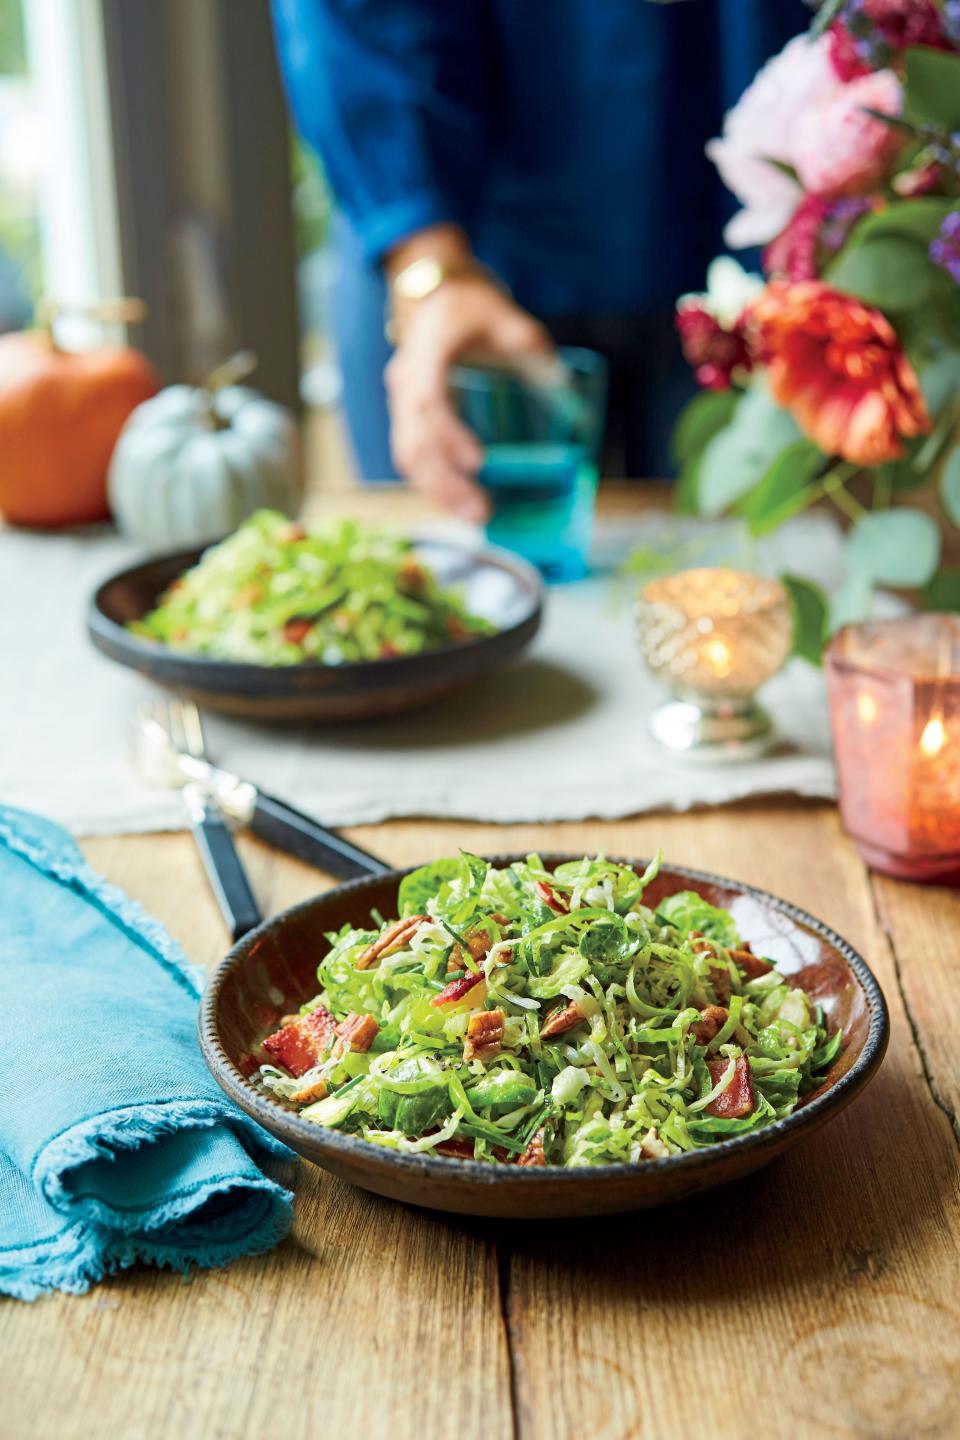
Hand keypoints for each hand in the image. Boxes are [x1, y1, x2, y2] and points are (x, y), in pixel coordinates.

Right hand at [385, 274, 554, 520]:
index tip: (478, 463)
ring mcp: (401, 401)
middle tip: (481, 511)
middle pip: (415, 441)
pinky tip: (456, 504)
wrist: (432, 296)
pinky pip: (411, 455)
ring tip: (473, 517)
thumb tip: (562, 387)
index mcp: (427, 352)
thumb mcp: (505, 316)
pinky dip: (431, 483)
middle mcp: (406, 380)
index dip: (450, 435)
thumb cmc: (471, 308)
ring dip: (437, 491)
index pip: (429, 400)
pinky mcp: (406, 417)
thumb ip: (530, 346)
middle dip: (446, 482)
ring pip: (408, 455)